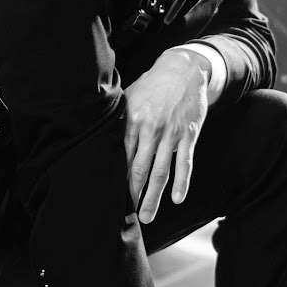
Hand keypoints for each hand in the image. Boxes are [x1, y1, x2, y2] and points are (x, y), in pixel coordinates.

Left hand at [124, 48, 209, 224]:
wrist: (184, 68)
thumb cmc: (152, 86)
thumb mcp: (129, 98)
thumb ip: (117, 122)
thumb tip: (98, 142)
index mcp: (131, 122)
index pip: (120, 158)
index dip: (115, 181)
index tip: (108, 199)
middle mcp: (150, 130)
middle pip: (138, 170)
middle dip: (131, 196)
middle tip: (126, 218)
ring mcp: (170, 134)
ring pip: (160, 171)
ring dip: (154, 197)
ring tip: (147, 217)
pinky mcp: (188, 134)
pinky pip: (185, 162)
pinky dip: (182, 182)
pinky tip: (178, 199)